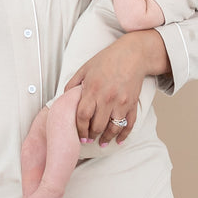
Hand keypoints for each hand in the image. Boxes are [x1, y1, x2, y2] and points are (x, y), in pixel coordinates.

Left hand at [63, 30, 166, 145]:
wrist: (133, 54)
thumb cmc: (107, 60)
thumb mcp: (85, 68)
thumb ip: (73, 84)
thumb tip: (64, 99)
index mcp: (92, 89)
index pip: (83, 116)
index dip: (79, 129)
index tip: (79, 135)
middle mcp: (107, 98)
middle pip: (97, 126)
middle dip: (91, 135)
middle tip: (88, 139)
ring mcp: (121, 102)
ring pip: (113, 128)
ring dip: (106, 138)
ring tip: (102, 143)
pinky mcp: (132, 103)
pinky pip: (129, 124)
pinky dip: (124, 135)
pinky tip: (118, 141)